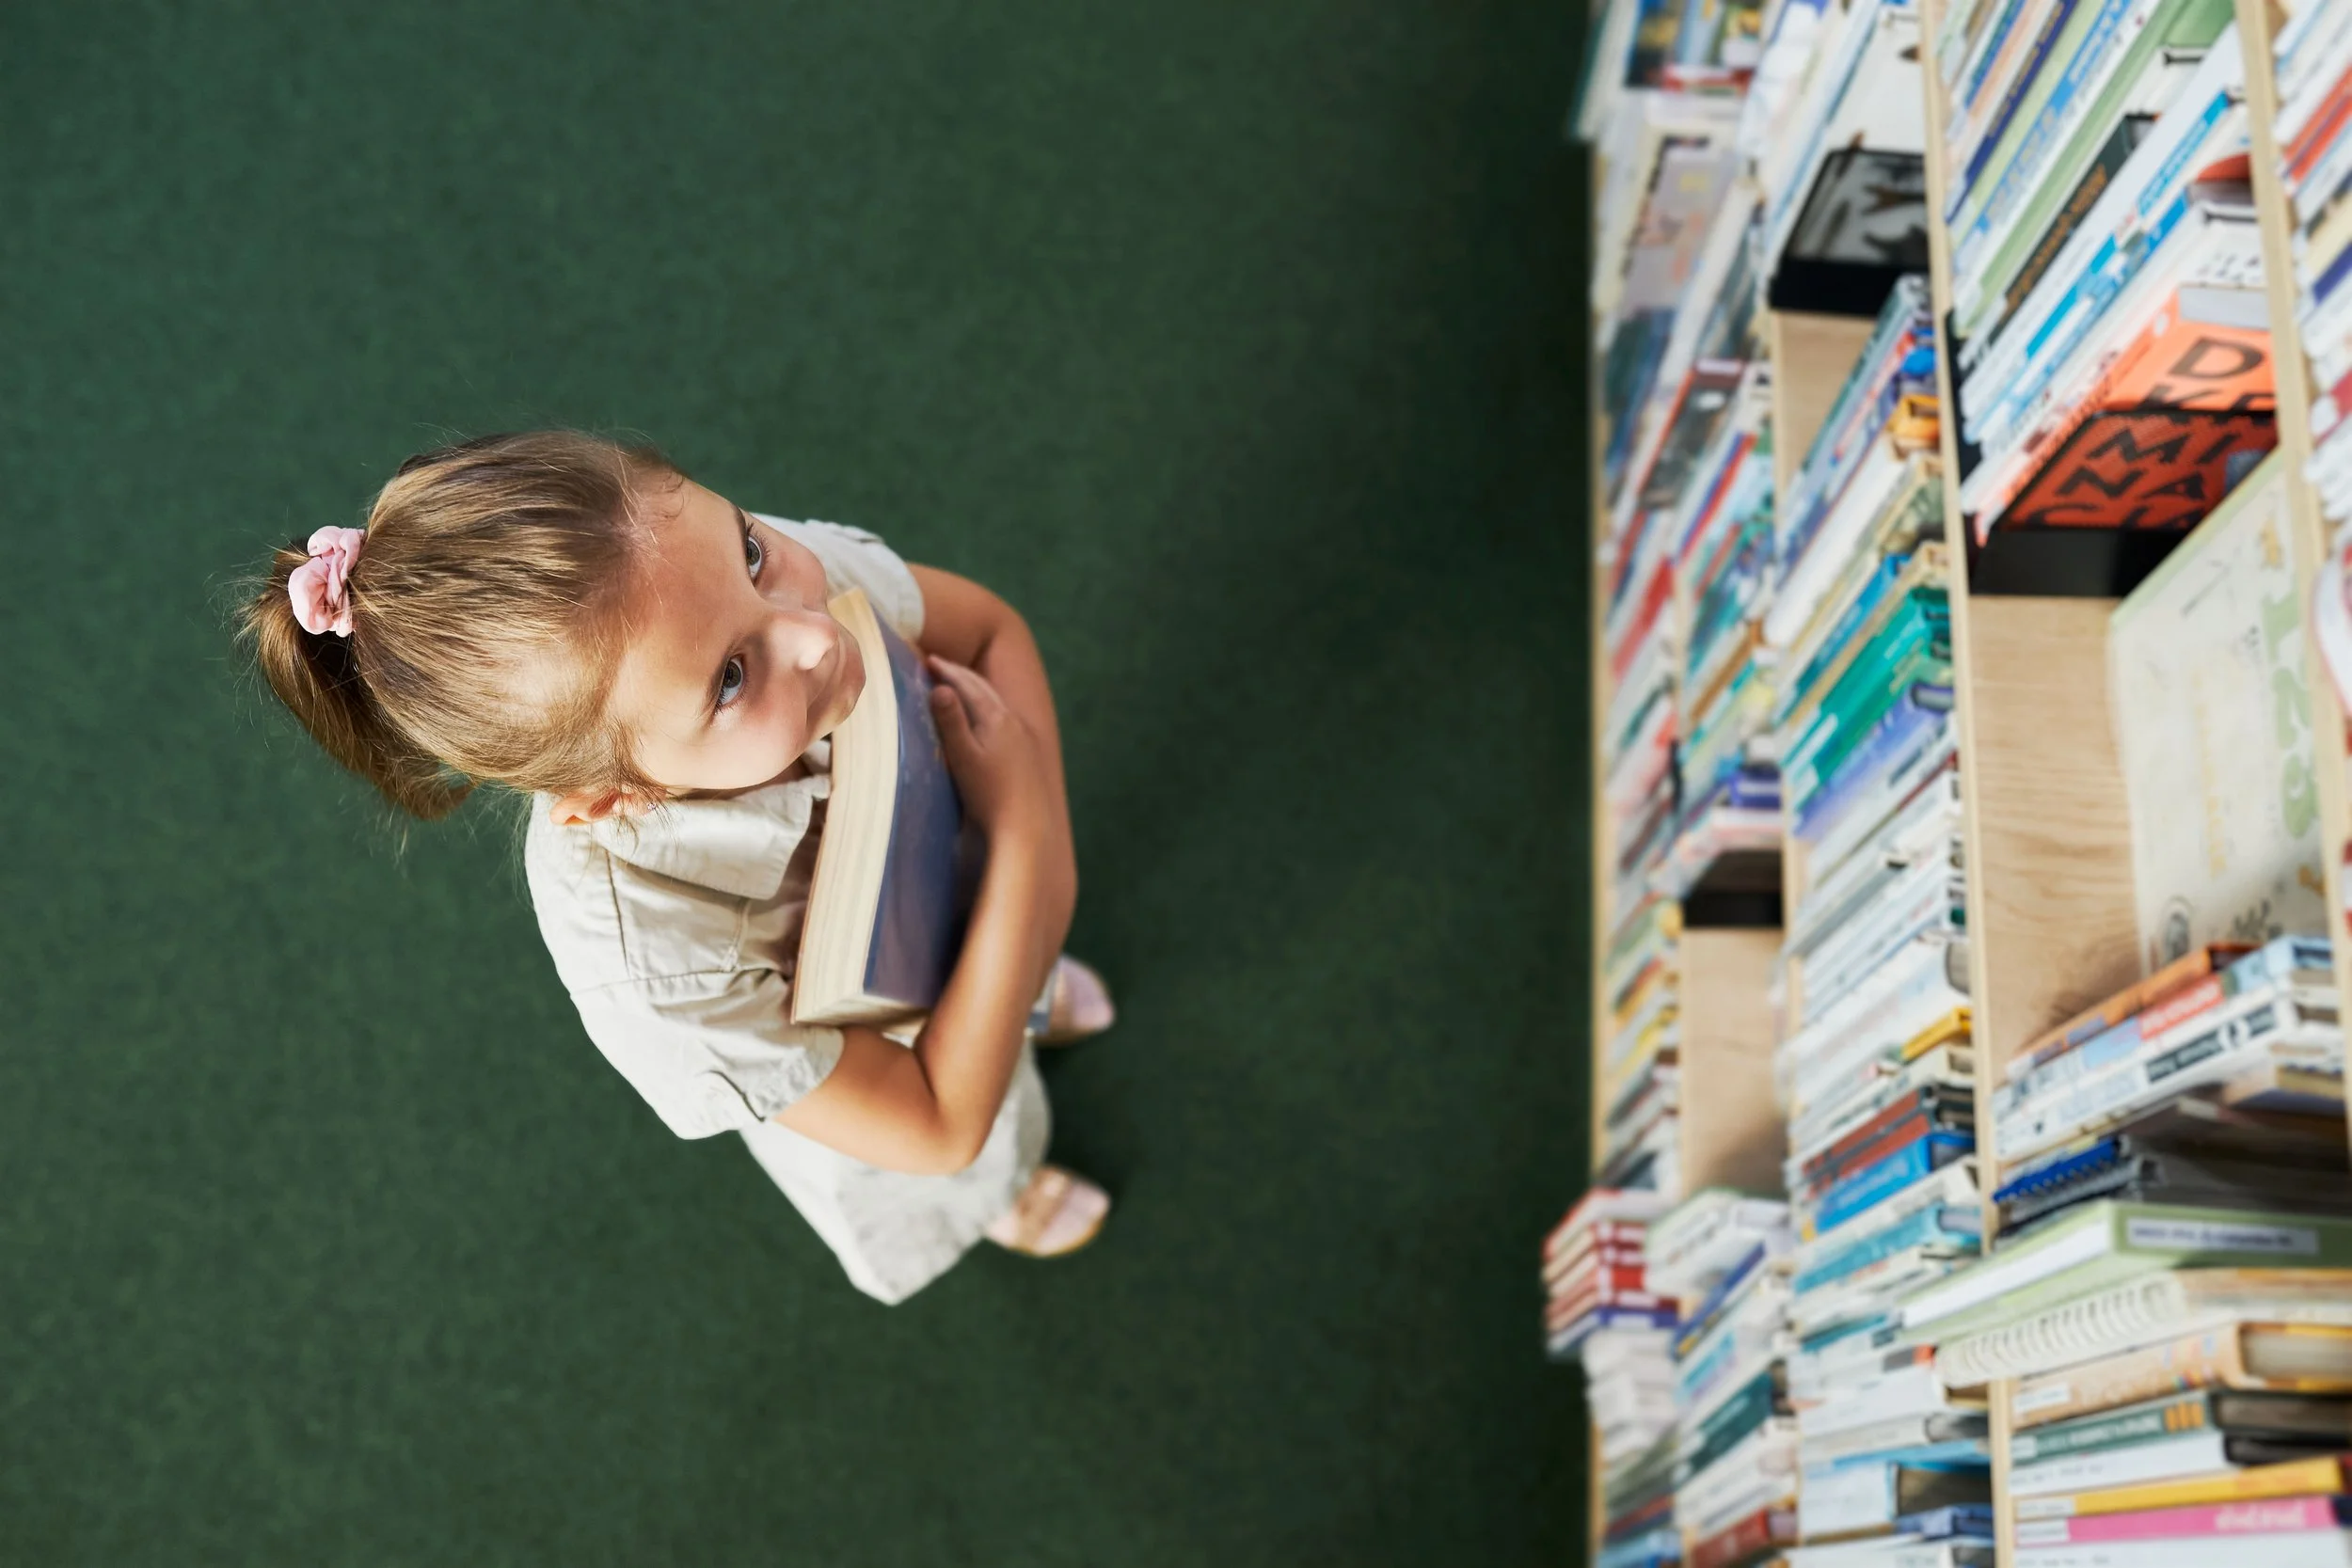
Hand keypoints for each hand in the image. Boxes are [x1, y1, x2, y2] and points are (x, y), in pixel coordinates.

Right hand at [927, 656, 1047, 837]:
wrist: (1026, 826)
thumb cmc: (989, 794)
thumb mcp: (963, 757)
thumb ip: (950, 722)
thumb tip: (939, 688)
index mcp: (997, 718)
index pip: (968, 685)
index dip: (947, 671)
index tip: (929, 659)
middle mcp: (1015, 722)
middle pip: (985, 689)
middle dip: (962, 675)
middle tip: (941, 666)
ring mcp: (1025, 738)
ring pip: (998, 703)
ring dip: (977, 690)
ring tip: (960, 688)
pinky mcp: (1030, 755)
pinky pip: (1006, 719)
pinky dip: (989, 709)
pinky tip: (987, 722)